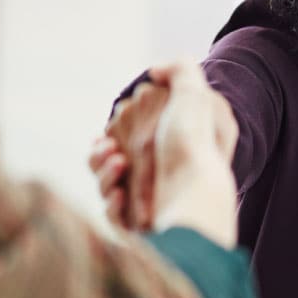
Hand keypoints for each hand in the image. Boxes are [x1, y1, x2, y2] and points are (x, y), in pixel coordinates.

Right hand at [93, 61, 238, 247]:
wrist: (196, 198)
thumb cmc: (194, 145)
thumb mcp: (194, 95)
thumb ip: (178, 70)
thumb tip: (155, 71)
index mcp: (171, 147)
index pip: (131, 136)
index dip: (115, 129)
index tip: (111, 126)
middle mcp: (161, 175)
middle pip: (111, 160)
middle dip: (101, 152)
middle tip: (110, 149)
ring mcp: (150, 202)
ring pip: (106, 185)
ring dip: (103, 173)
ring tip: (118, 164)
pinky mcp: (140, 226)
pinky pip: (113, 213)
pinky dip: (112, 202)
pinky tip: (120, 195)